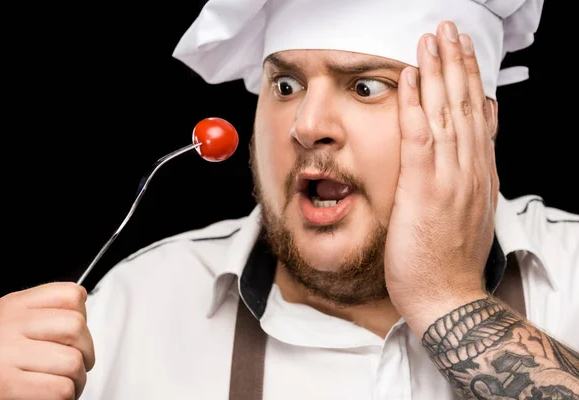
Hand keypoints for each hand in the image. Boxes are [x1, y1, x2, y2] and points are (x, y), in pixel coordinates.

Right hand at [0, 282, 95, 399]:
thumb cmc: (13, 368)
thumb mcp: (26, 330)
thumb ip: (52, 312)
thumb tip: (82, 297)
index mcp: (11, 306)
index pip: (71, 294)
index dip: (81, 319)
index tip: (69, 335)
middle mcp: (2, 326)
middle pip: (76, 326)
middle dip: (85, 352)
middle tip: (70, 366)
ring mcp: (1, 355)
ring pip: (73, 361)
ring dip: (75, 380)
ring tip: (56, 383)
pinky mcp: (4, 386)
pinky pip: (62, 389)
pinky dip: (64, 398)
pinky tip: (47, 396)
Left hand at [384, 21, 498, 335]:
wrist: (448, 297)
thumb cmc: (450, 257)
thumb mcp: (472, 209)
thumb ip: (475, 170)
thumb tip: (480, 135)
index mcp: (478, 174)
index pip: (477, 115)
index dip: (469, 79)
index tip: (462, 50)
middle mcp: (469, 170)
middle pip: (464, 106)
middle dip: (456, 63)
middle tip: (448, 29)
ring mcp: (449, 179)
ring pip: (445, 115)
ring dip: (437, 73)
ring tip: (432, 40)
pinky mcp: (425, 192)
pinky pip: (419, 140)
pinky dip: (414, 107)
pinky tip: (408, 80)